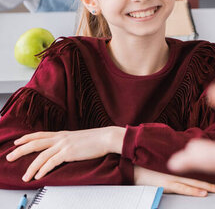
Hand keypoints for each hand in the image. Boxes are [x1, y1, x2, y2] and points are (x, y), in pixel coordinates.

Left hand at [6, 126, 124, 181]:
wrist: (107, 137)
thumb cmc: (97, 139)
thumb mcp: (79, 138)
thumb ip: (69, 142)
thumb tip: (64, 149)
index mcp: (63, 134)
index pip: (39, 134)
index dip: (26, 138)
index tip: (17, 142)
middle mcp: (60, 138)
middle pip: (35, 143)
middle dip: (20, 151)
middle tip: (10, 157)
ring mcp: (64, 144)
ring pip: (40, 156)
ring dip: (30, 167)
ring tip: (25, 176)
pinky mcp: (68, 152)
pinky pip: (51, 162)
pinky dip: (42, 170)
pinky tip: (38, 175)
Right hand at [134, 166, 214, 196]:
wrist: (128, 156)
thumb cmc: (144, 159)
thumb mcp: (162, 160)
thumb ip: (174, 162)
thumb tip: (184, 162)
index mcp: (179, 164)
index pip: (201, 170)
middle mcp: (179, 169)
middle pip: (203, 176)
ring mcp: (172, 175)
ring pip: (196, 182)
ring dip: (211, 186)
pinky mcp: (164, 182)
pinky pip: (181, 187)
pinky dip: (193, 190)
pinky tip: (203, 193)